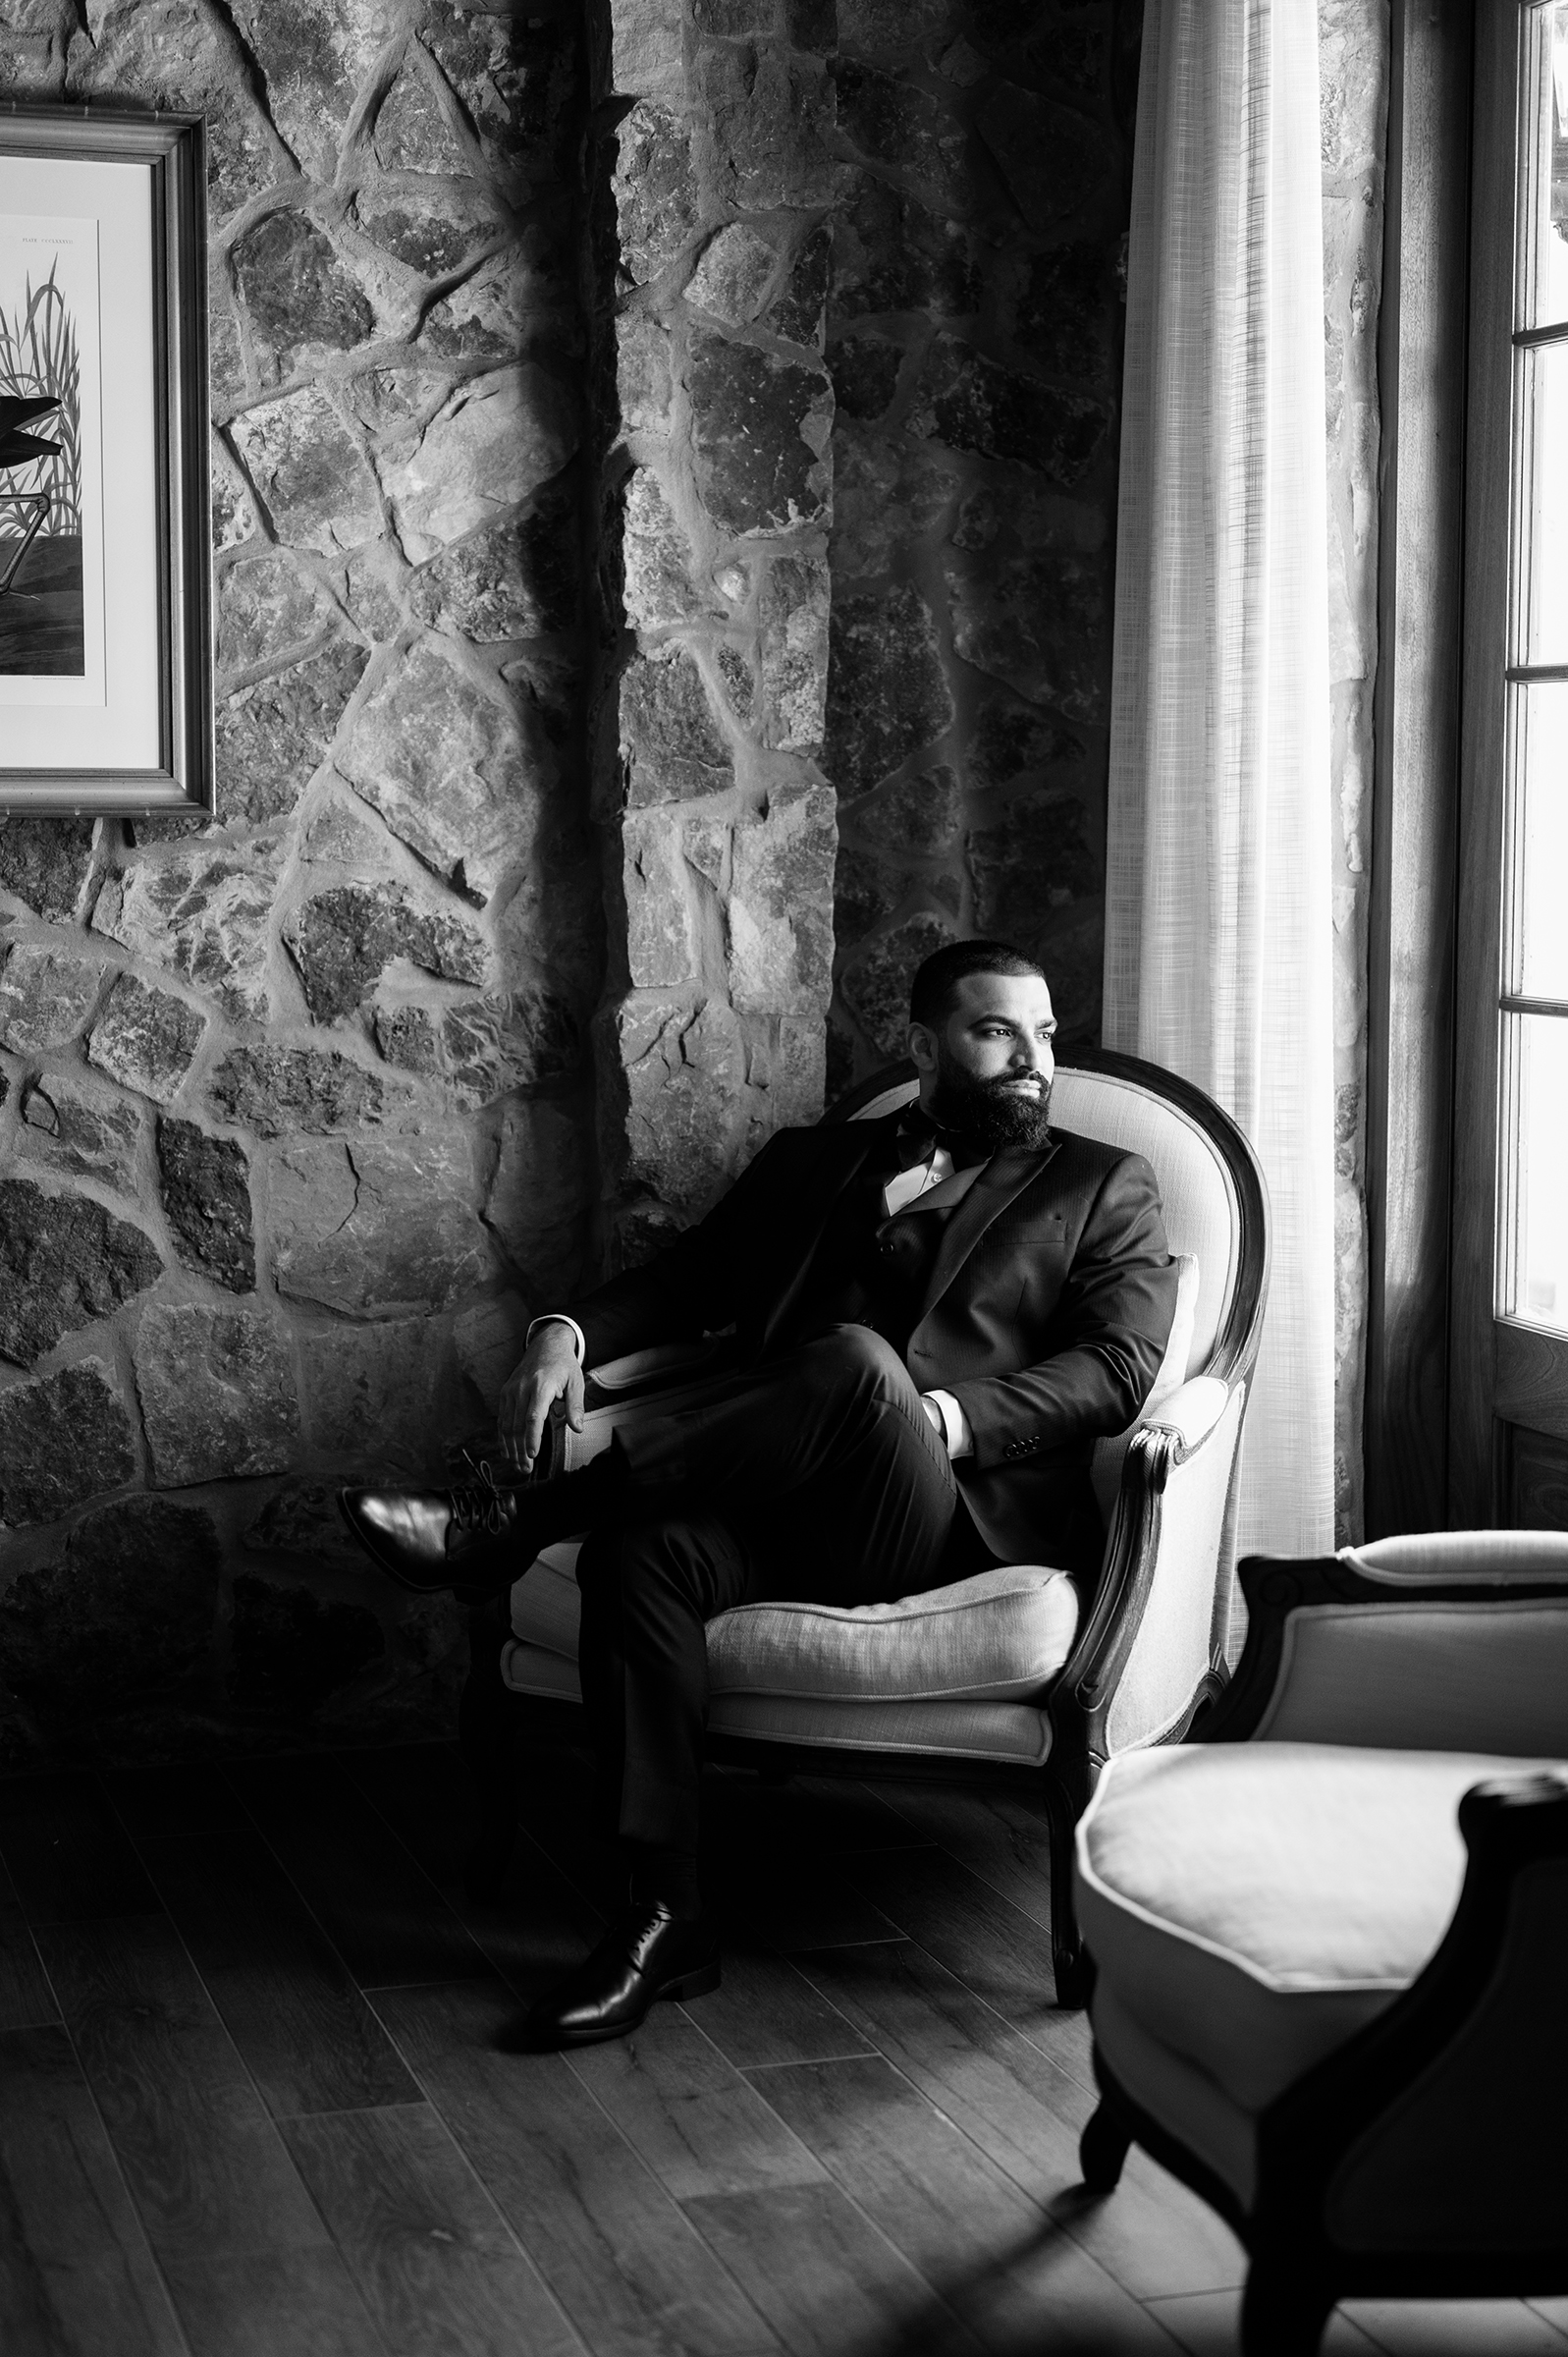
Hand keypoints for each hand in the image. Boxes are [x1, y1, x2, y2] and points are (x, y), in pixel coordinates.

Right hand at [497, 1322, 584, 1472]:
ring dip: (511, 1448)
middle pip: (518, 1425)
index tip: (533, 1454)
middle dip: (520, 1450)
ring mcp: (511, 1391)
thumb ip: (576, 1406)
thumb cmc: (563, 1365)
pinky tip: (507, 1451)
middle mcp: (522, 1388)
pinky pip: (502, 1418)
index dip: (532, 1437)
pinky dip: (502, 1437)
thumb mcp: (576, 1381)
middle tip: (526, 1469)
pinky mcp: (505, 1393)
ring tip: (518, 1466)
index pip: (533, 1416)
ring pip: (507, 1424)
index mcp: (541, 1385)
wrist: (545, 1344)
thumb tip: (578, 1428)